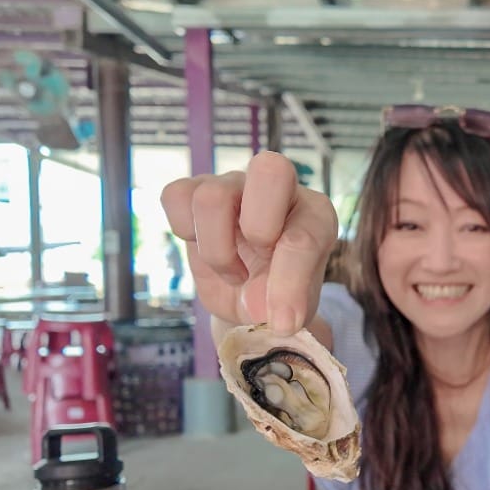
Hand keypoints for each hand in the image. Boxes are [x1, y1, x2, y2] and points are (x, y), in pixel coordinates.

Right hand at [160, 151, 339, 337]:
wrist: (247, 297)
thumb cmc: (278, 292)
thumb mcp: (295, 303)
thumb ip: (289, 302)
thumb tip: (264, 313)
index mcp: (314, 214)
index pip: (304, 236)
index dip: (289, 281)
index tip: (283, 322)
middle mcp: (278, 187)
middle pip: (269, 168)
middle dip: (259, 228)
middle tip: (258, 265)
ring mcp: (233, 185)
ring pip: (212, 197)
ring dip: (217, 251)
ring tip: (233, 273)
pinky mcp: (193, 192)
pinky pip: (175, 196)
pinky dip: (183, 229)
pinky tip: (203, 247)